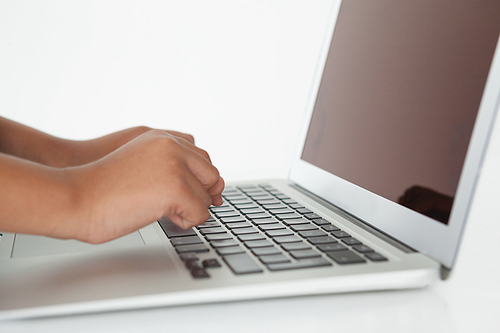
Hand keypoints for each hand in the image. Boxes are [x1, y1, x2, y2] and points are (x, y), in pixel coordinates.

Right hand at [65, 130, 223, 243]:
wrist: (75, 198)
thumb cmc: (103, 188)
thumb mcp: (140, 164)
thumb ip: (170, 166)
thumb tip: (209, 187)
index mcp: (163, 139)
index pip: (203, 158)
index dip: (200, 181)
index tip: (191, 194)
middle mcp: (172, 146)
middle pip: (211, 175)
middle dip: (200, 195)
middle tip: (178, 207)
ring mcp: (175, 166)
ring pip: (207, 196)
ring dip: (191, 210)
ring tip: (165, 212)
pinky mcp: (175, 188)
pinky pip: (201, 213)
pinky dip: (187, 222)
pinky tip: (166, 218)